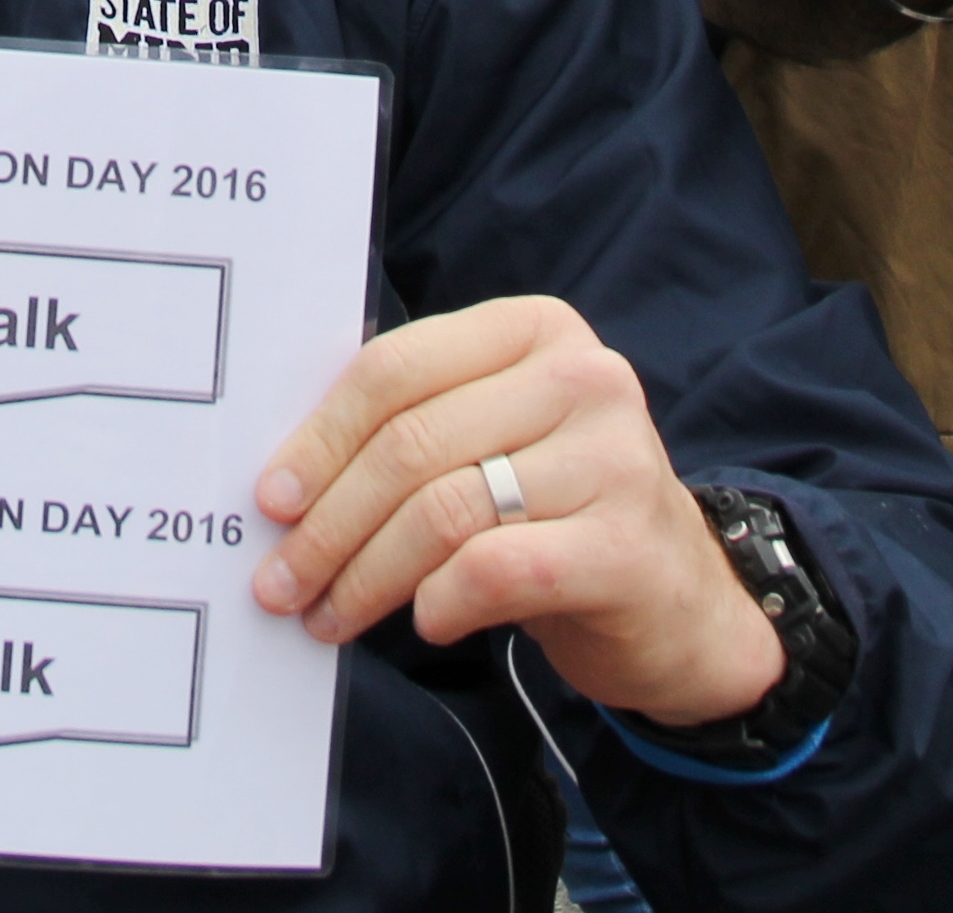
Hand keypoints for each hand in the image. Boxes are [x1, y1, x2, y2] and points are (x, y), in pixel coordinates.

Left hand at [249, 296, 780, 734]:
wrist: (680, 601)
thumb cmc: (559, 513)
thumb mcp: (495, 441)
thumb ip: (415, 428)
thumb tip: (286, 478)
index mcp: (535, 330)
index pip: (397, 368)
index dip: (320, 438)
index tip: (271, 501)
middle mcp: (584, 377)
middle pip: (411, 443)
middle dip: (329, 522)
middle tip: (281, 582)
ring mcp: (614, 459)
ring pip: (444, 510)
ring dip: (367, 574)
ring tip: (331, 615)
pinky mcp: (626, 546)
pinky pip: (496, 570)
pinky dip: (441, 602)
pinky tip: (426, 622)